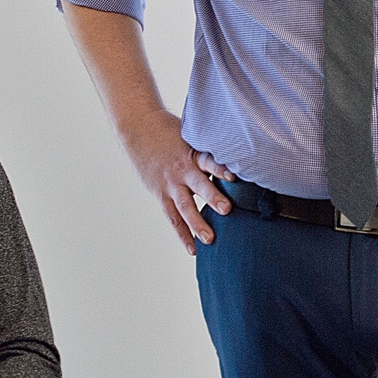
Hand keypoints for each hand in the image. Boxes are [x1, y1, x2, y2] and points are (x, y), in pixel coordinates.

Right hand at [117, 108, 235, 249]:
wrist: (138, 127)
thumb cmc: (170, 131)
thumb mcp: (191, 133)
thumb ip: (210, 147)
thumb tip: (240, 151)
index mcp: (192, 152)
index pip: (209, 160)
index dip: (221, 168)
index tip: (234, 176)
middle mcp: (182, 170)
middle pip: (199, 185)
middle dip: (213, 198)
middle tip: (227, 209)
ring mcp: (170, 184)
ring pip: (184, 206)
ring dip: (197, 224)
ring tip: (209, 239)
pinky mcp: (161, 194)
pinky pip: (173, 217)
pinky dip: (182, 234)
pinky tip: (193, 249)